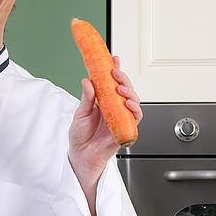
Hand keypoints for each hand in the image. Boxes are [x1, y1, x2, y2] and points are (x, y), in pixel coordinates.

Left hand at [68, 56, 140, 213]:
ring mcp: (121, 117)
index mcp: (103, 101)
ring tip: (120, 88)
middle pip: (125, 89)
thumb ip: (87, 98)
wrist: (81, 155)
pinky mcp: (126, 128)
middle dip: (123, 79)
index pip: (111, 82)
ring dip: (129, 92)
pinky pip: (136, 117)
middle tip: (116, 73)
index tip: (113, 59)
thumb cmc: (80, 136)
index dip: (114, 70)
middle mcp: (114, 107)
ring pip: (133, 100)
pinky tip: (128, 103)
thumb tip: (87, 81)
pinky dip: (134, 109)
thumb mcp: (80, 113)